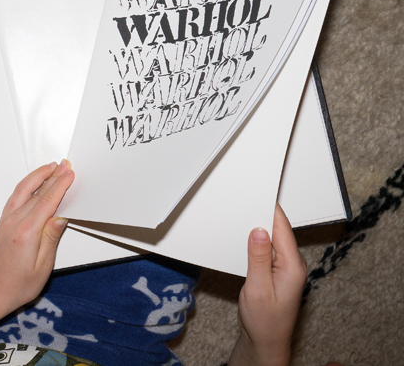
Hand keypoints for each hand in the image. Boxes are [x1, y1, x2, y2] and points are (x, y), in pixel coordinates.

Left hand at [0, 161, 73, 365]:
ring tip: (51, 166)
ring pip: (23, 190)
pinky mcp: (3, 222)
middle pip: (37, 192)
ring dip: (37, 176)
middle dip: (52, 176)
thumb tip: (61, 216)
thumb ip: (51, 238)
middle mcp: (14, 222)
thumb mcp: (43, 266)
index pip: (47, 201)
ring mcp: (6, 220)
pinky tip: (34, 182)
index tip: (70, 173)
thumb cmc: (19, 285)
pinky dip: (27, 185)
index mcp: (26, 232)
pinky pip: (16, 197)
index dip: (60, 185)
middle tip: (65, 164)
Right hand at [229, 205, 307, 365]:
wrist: (266, 341)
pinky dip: (257, 240)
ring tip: (241, 215)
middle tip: (243, 200)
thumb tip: (259, 231)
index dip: (270, 208)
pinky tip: (245, 237)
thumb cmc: (264, 321)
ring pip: (272, 238)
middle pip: (278, 230)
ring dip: (258, 228)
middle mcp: (293, 264)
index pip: (282, 228)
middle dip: (261, 215)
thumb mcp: (257, 289)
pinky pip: (269, 248)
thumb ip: (258, 258)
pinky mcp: (277, 270)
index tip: (258, 192)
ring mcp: (286, 267)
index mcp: (293, 266)